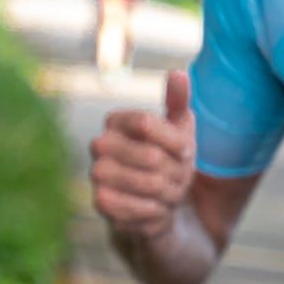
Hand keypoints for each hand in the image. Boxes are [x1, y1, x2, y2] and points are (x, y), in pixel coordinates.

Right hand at [90, 69, 194, 238]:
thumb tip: (178, 72)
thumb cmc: (169, 160)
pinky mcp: (101, 202)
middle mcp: (100, 144)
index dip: (175, 142)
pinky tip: (156, 208)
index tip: (186, 152)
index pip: (147, 123)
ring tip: (170, 192)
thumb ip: (178, 101)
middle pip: (151, 156)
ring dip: (169, 192)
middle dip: (176, 172)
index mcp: (116, 121)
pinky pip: (136, 206)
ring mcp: (97, 174)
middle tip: (180, 178)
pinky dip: (155, 210)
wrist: (157, 204)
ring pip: (146, 182)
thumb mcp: (180, 130)